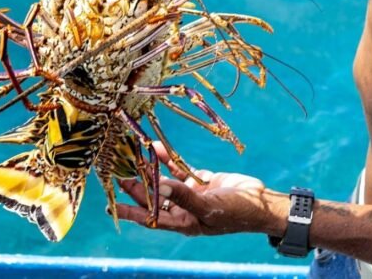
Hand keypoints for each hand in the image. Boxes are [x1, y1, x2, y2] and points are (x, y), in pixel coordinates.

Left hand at [116, 142, 276, 236]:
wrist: (261, 202)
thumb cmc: (237, 213)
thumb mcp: (209, 207)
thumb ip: (183, 196)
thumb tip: (159, 187)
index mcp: (182, 222)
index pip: (149, 217)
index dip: (130, 211)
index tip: (110, 206)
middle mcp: (183, 209)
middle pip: (154, 197)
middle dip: (137, 186)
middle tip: (120, 172)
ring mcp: (192, 193)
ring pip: (165, 180)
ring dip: (152, 170)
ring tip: (136, 156)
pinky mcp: (202, 180)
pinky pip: (181, 169)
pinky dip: (169, 159)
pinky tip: (158, 148)